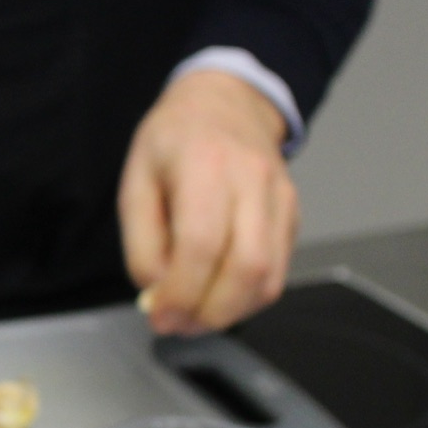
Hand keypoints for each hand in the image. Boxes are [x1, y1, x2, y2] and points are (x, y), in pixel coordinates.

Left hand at [118, 69, 298, 335]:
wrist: (225, 103)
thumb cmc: (174, 141)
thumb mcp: (136, 182)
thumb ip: (142, 243)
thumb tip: (157, 294)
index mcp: (205, 164)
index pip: (202, 245)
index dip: (181, 293)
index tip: (159, 314)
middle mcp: (252, 179)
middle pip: (245, 268)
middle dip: (208, 312)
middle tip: (177, 323)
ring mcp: (279, 197)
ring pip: (269, 277)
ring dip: (230, 312)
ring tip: (195, 316)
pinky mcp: (292, 214)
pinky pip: (279, 271)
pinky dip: (248, 298)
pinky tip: (220, 297)